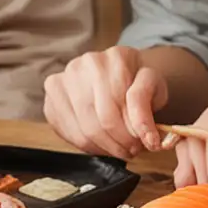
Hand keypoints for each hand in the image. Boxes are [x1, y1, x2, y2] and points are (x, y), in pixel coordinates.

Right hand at [44, 46, 167, 159]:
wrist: (121, 73)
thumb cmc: (138, 82)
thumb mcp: (156, 90)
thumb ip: (148, 110)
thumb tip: (148, 138)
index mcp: (116, 57)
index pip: (120, 106)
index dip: (132, 133)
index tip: (145, 144)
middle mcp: (86, 63)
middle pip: (99, 120)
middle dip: (118, 143)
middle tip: (132, 151)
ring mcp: (65, 78)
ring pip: (82, 130)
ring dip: (103, 148)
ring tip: (118, 149)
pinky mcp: (52, 96)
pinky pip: (66, 131)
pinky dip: (86, 145)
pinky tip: (100, 144)